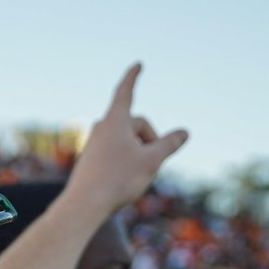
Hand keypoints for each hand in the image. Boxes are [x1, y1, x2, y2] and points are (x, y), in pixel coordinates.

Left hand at [66, 63, 188, 218]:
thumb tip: (184, 132)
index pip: (126, 91)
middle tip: (150, 165)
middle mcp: (101, 127)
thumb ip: (169, 144)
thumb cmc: (118, 179)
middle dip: (150, 141)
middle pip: (137, 125)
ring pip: (128, 142)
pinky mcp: (91, 158)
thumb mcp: (152, 160)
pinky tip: (121, 183)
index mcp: (115, 120)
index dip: (133, 77)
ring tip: (133, 178)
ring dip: (139, 154)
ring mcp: (94, 143)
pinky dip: (127, 163)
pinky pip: (117, 154)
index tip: (138, 64)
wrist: (84, 204)